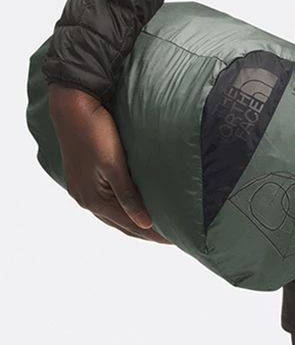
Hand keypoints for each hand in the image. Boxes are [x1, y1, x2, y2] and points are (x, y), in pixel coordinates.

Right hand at [47, 84, 171, 244]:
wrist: (71, 105)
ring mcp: (80, 190)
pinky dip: (119, 210)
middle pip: (120, 224)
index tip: (174, 239)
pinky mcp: (81, 178)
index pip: (130, 224)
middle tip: (168, 237)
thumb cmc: (94, 131)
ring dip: (131, 222)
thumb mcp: (113, 164)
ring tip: (153, 227)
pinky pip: (104, 203)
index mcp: (93, 199)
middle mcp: (84, 198)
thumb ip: (128, 196)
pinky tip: (129, 208)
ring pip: (111, 215)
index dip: (152, 233)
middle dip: (143, 232)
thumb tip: (144, 223)